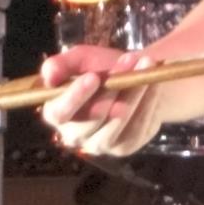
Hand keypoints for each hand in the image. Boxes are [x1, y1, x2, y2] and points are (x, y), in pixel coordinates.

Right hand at [41, 45, 168, 156]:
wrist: (131, 79)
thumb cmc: (98, 70)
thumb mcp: (78, 60)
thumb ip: (59, 65)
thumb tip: (49, 76)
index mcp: (56, 114)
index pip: (59, 113)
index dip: (75, 96)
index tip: (94, 77)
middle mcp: (75, 136)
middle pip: (95, 115)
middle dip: (114, 85)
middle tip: (131, 59)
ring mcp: (101, 144)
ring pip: (120, 118)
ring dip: (136, 89)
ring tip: (146, 64)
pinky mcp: (126, 146)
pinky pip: (140, 123)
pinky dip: (149, 99)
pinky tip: (154, 81)